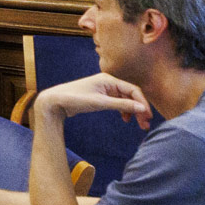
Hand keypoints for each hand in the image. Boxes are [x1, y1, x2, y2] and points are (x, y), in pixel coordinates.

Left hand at [35, 75, 151, 128]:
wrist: (55, 101)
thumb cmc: (75, 99)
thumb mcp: (100, 103)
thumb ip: (122, 106)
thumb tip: (142, 109)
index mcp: (109, 80)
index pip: (133, 90)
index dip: (143, 103)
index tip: (148, 117)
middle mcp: (108, 82)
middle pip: (131, 95)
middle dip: (139, 109)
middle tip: (146, 124)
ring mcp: (104, 89)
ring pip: (125, 100)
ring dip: (133, 111)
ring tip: (138, 124)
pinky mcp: (100, 96)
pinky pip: (117, 102)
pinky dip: (123, 110)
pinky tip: (125, 119)